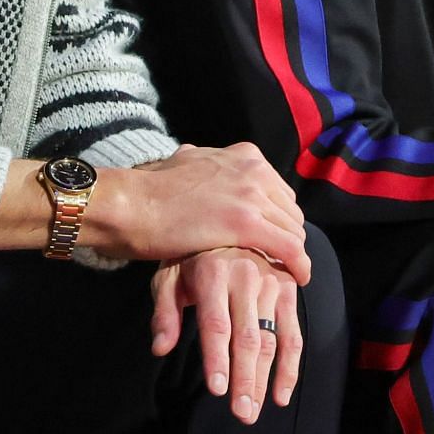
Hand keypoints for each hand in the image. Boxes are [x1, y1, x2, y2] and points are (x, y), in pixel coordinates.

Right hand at [109, 143, 310, 283]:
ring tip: (284, 272)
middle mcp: (254, 170)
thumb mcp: (185, 160)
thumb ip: (202, 163)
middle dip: (286, 236)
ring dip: (292, 253)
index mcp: (245, 156)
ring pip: (294, 231)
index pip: (280, 191)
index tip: (271, 237)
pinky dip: (299, 266)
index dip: (278, 218)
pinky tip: (298, 278)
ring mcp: (251, 195)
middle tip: (277, 259)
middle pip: (291, 211)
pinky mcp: (246, 223)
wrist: (133, 204)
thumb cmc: (151, 190)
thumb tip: (193, 155)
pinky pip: (290, 248)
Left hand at [150, 247, 302, 424]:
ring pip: (270, 339)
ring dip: (264, 380)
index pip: (216, 324)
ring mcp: (271, 282)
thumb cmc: (191, 257)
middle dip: (244, 379)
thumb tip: (159, 348)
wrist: (228, 219)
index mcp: (213, 272)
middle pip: (247, 337)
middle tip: (240, 413)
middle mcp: (246, 276)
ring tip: (252, 411)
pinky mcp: (288, 288)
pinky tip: (280, 395)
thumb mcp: (169, 276)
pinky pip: (293, 334)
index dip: (218, 358)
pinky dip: (290, 367)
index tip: (218, 390)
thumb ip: (164, 311)